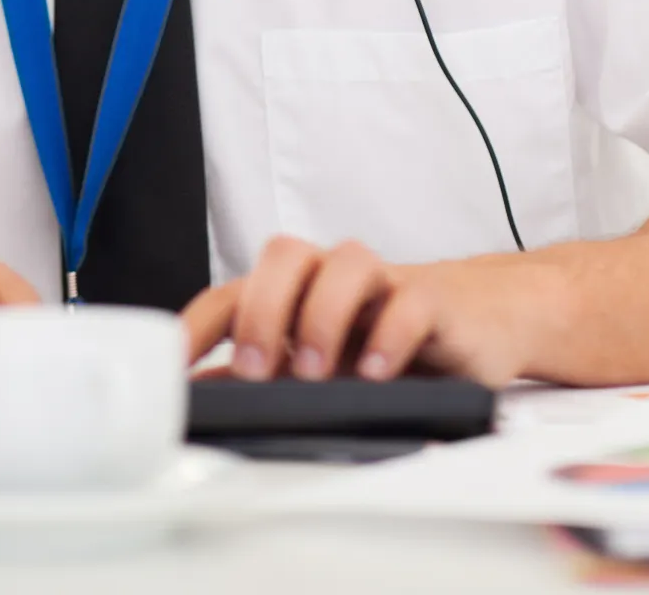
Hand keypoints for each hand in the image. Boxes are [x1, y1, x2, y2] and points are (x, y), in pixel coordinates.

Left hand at [180, 236, 566, 388]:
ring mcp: (381, 282)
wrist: (475, 317)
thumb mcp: (316, 358)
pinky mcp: (432, 300)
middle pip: (284, 256)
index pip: (231, 292)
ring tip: (316, 371)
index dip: (197, 325)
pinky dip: (390, 335)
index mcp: (292, 288)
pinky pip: (409, 301)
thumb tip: (201, 393)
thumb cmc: (383, 333)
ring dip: (322, 315)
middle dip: (262, 311)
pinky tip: (378, 372)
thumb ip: (262, 372)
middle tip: (255, 367)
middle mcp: (330, 274)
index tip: (173, 364)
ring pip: (345, 263)